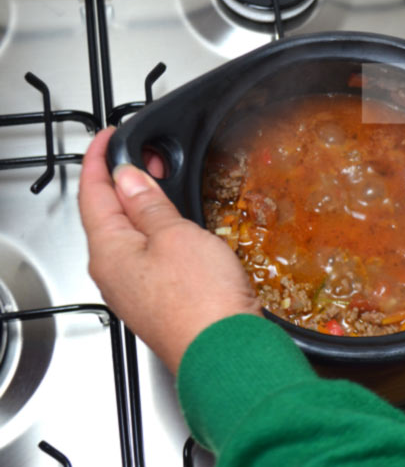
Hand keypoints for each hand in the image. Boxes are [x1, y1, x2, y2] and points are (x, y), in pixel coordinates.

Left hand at [78, 128, 260, 372]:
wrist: (226, 351)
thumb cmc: (200, 299)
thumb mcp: (174, 235)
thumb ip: (147, 204)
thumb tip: (126, 178)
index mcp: (108, 252)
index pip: (93, 194)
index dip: (99, 160)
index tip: (107, 137)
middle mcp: (114, 273)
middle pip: (107, 215)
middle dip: (123, 180)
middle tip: (146, 154)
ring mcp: (136, 289)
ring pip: (129, 235)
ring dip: (142, 204)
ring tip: (162, 181)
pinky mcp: (160, 300)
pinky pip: (149, 255)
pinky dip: (157, 231)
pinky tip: (175, 225)